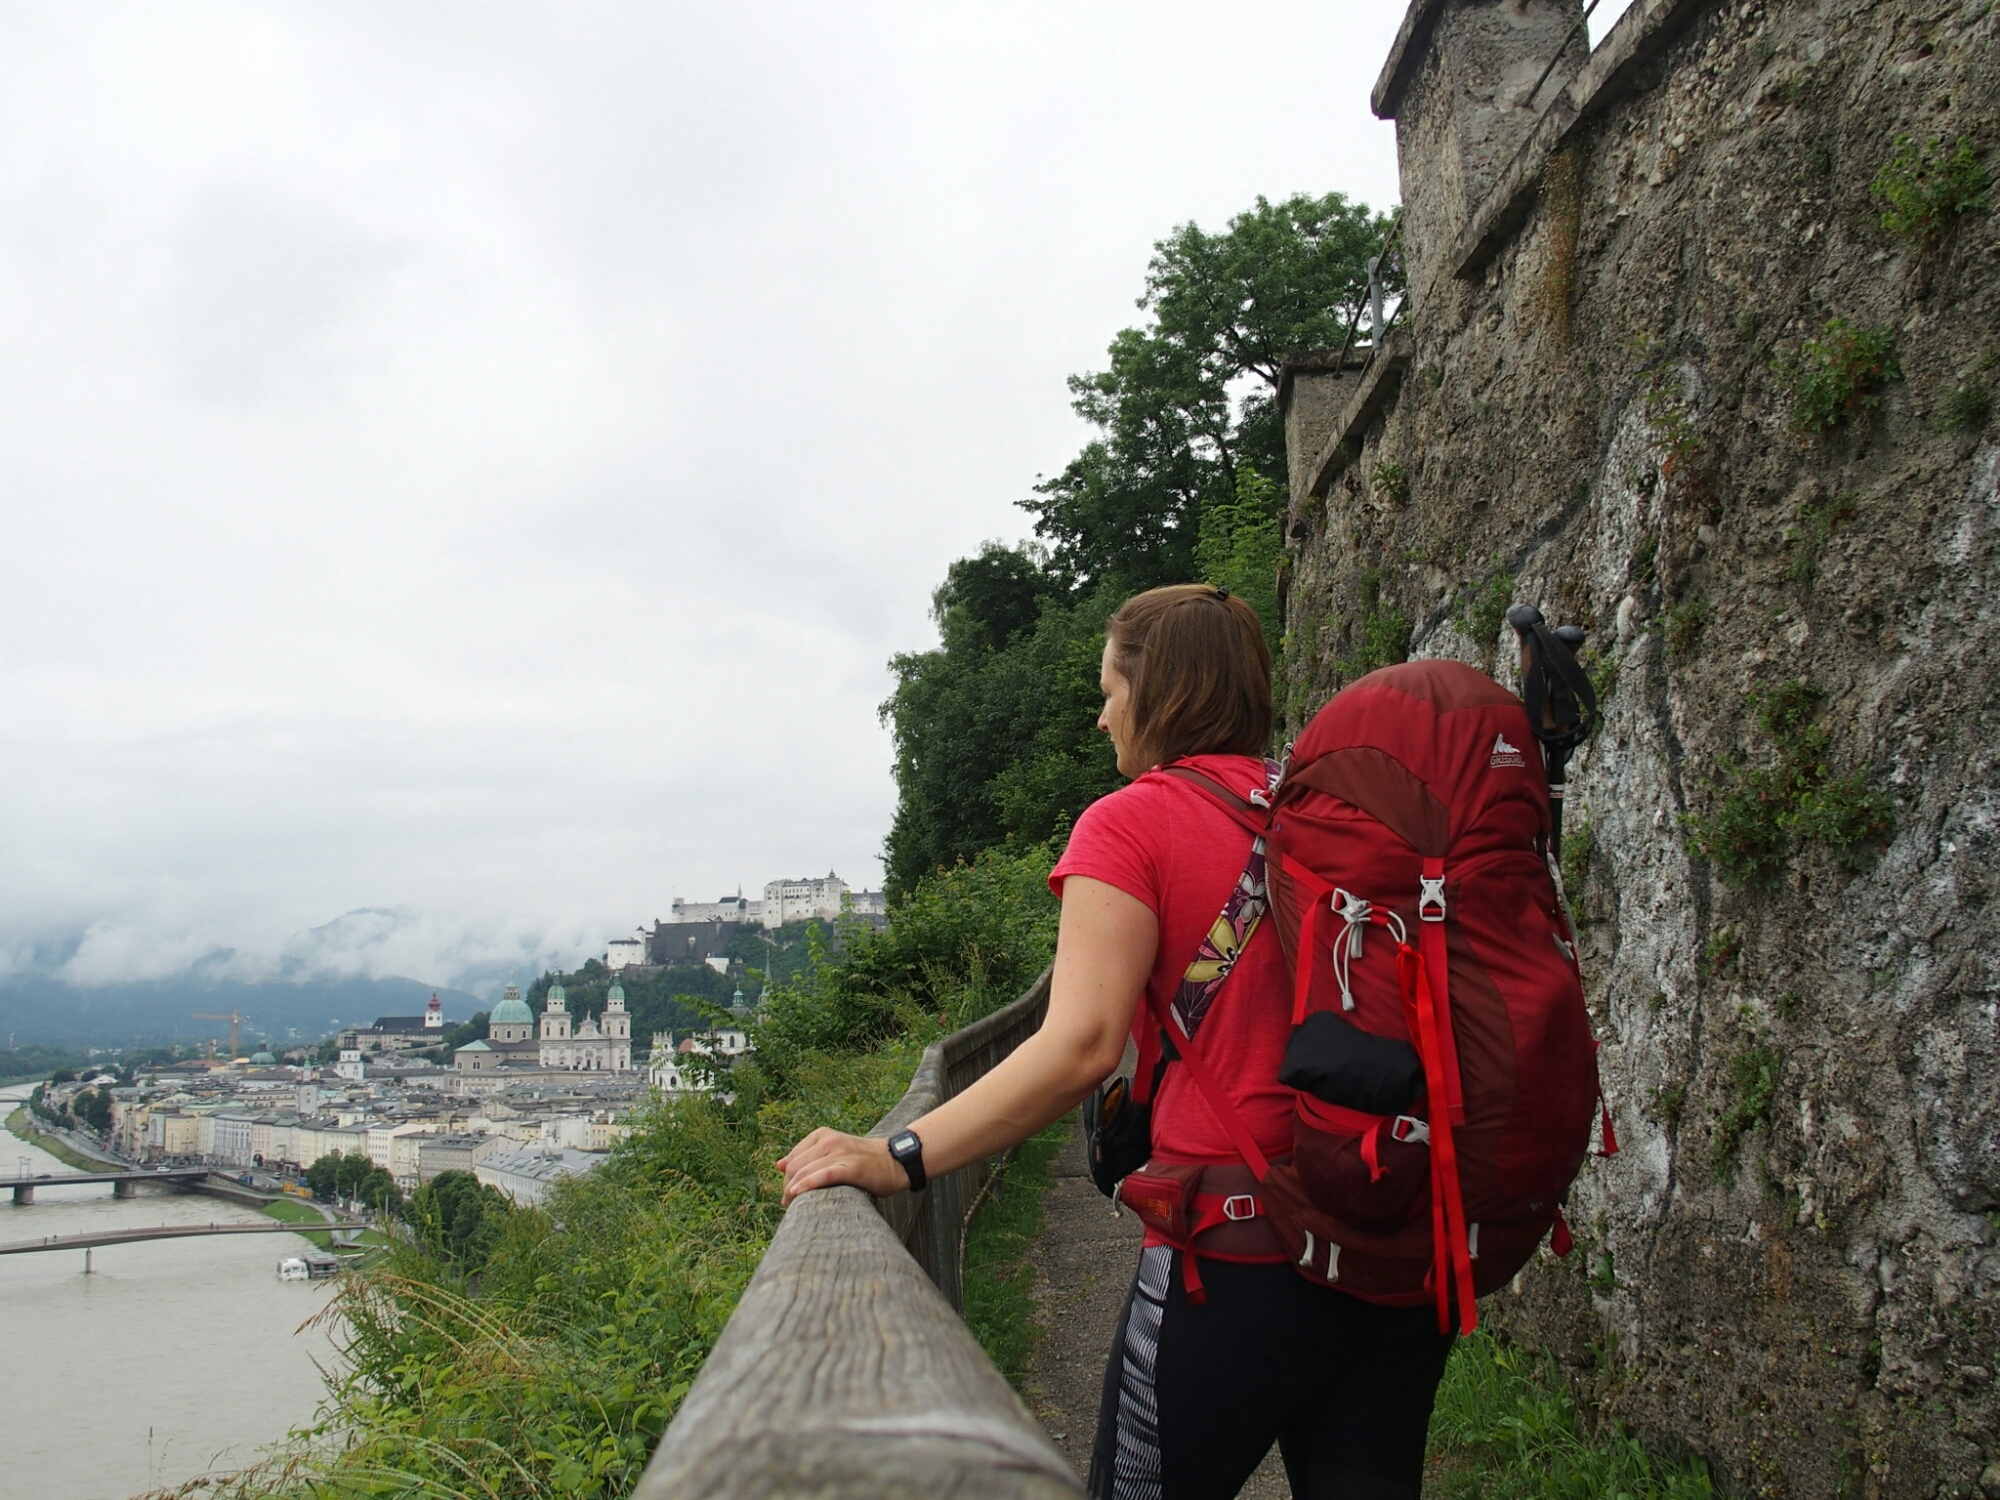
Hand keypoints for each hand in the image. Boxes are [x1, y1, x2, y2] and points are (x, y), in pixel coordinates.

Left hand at [776, 1128, 905, 1206]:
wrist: (895, 1161)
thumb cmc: (862, 1161)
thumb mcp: (832, 1152)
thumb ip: (806, 1157)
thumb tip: (778, 1165)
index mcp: (822, 1135)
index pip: (792, 1158)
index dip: (786, 1178)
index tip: (788, 1194)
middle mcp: (829, 1141)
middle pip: (796, 1167)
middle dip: (787, 1187)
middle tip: (788, 1204)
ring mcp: (840, 1152)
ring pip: (805, 1171)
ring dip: (793, 1191)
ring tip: (791, 1206)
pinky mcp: (851, 1166)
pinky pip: (823, 1175)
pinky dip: (808, 1184)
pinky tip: (797, 1194)